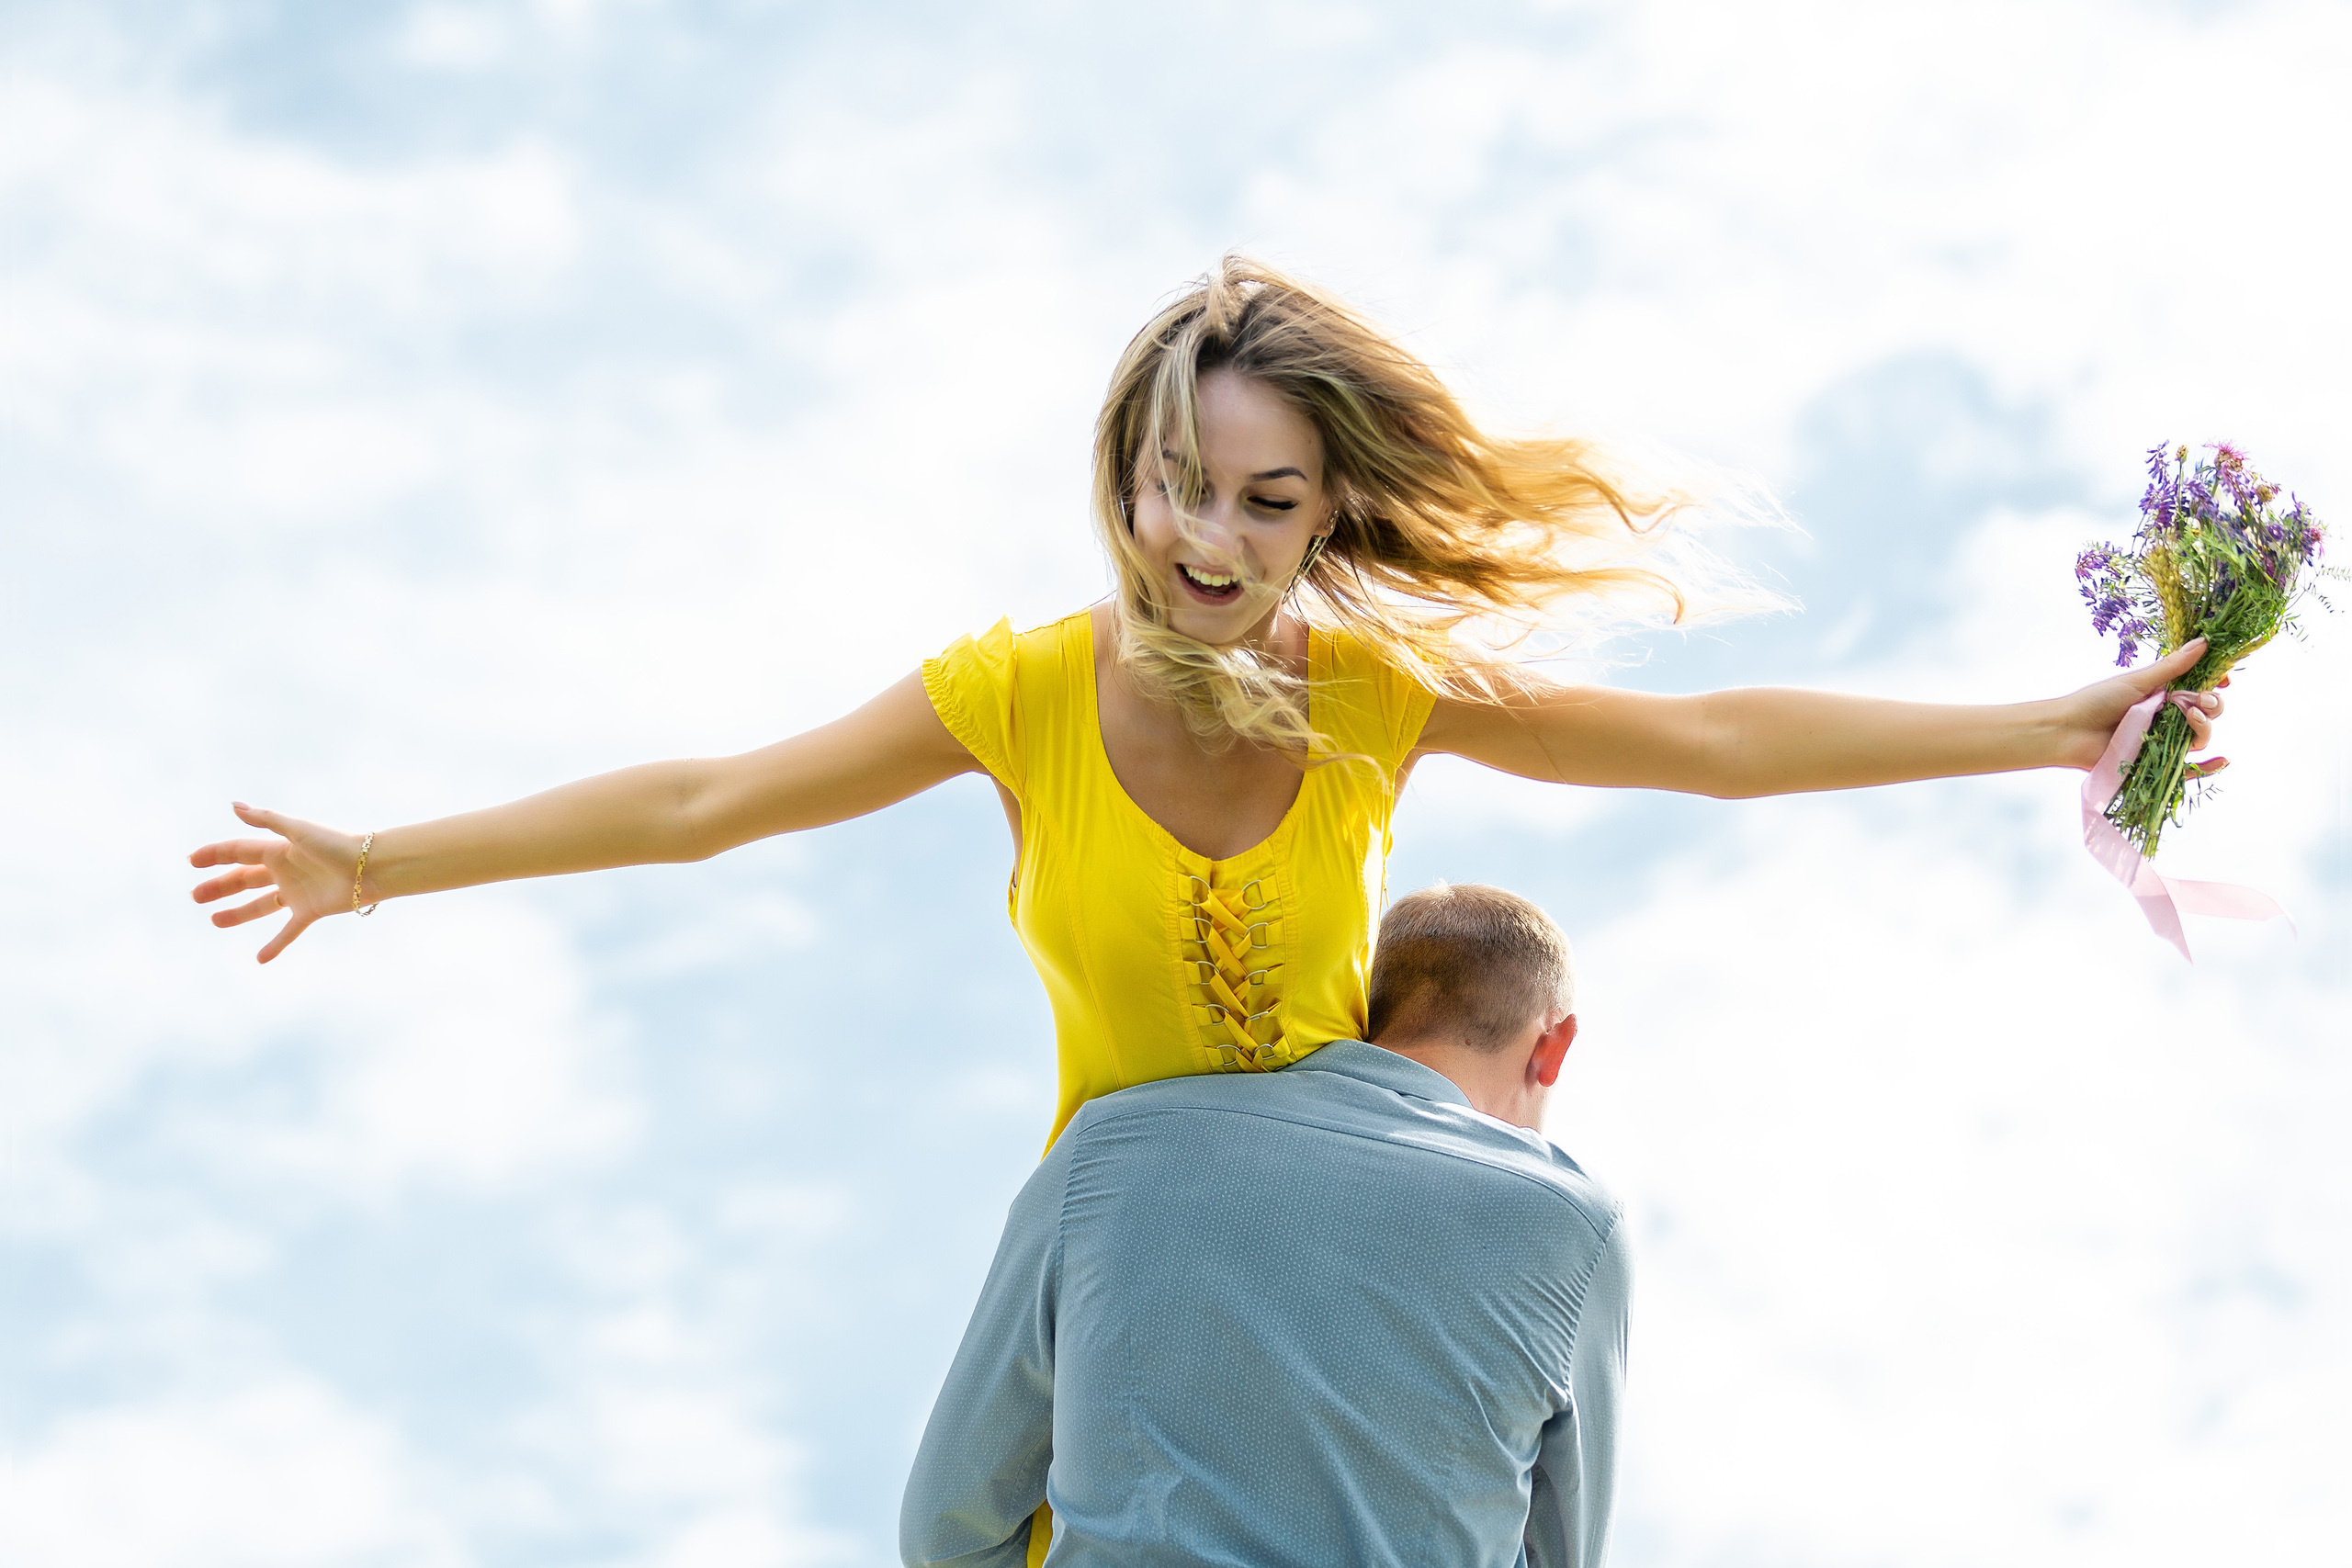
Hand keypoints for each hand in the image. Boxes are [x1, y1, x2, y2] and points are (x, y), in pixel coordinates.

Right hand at [189, 803, 367, 962]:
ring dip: (238, 914)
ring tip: (214, 921)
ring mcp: (297, 892)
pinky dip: (276, 944)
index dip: (215, 856)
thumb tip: (233, 806)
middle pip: (245, 879)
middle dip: (220, 887)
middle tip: (194, 897)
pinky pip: (288, 931)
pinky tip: (260, 959)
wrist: (372, 868)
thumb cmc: (337, 845)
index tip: (191, 862)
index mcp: (279, 849)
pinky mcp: (311, 911)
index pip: (239, 852)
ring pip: (261, 905)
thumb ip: (266, 820)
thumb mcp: (298, 831)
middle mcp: (285, 870)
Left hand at [2053, 638, 2226, 771]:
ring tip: (2190, 717)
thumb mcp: (2137, 681)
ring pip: (2199, 737)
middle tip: (2202, 700)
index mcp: (2163, 695)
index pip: (2200, 689)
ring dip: (2204, 727)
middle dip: (2212, 705)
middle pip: (2206, 713)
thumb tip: (2204, 642)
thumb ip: (2172, 667)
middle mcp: (2166, 718)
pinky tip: (2223, 761)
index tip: (2223, 679)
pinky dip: (2207, 767)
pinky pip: (2186, 769)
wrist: (2067, 732)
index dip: (2215, 685)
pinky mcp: (2155, 764)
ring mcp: (2162, 741)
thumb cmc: (2095, 701)